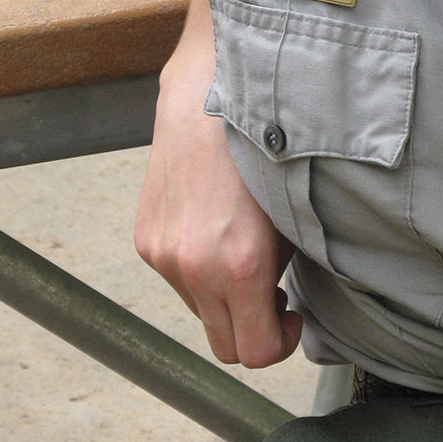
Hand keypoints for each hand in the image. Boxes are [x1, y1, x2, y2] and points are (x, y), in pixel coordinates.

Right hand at [135, 0, 301, 367]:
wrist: (213, 87)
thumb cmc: (270, 143)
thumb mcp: (296, 214)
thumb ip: (288, 271)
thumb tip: (289, 309)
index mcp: (239, 266)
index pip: (254, 354)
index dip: (279, 343)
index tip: (292, 316)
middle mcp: (194, 267)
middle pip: (223, 344)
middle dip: (252, 326)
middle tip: (275, 292)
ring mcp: (164, 252)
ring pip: (199, 309)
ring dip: (224, 295)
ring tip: (245, 246)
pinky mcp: (145, 235)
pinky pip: (177, 277)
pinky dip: (198, 267)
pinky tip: (217, 226)